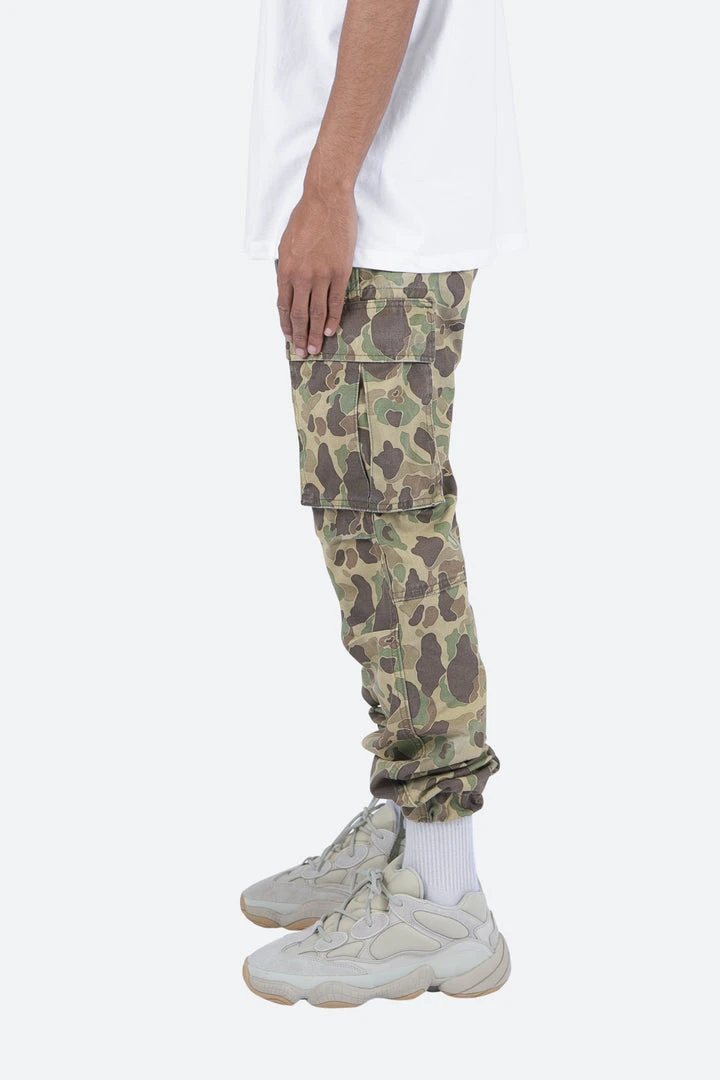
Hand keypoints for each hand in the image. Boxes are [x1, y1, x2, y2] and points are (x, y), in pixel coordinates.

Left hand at [277, 185, 356, 357]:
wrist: (326, 199)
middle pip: (299, 314)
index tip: (289, 337)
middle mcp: (301, 276)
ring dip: (316, 333)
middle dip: (300, 336)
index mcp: (285, 269)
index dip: (286, 324)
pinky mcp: (339, 271)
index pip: (283, 306)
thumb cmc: (305, 217)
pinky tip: (331, 330)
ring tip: (316, 348)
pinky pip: (335, 301)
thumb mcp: (286, 243)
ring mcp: (321, 275)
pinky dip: (333, 318)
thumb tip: (290, 288)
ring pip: (317, 312)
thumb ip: (287, 268)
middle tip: (303, 352)